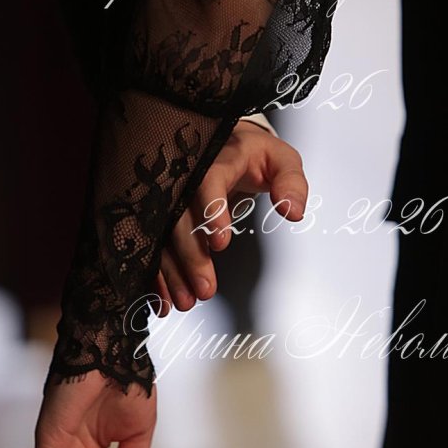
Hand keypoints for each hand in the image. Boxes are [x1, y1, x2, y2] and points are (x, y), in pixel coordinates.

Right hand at [157, 119, 307, 312]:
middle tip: (206, 291)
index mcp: (218, 158)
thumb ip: (291, 182)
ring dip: (172, 272)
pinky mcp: (162, 215)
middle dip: (192, 256)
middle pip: (180, 216)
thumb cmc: (257, 155)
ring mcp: (169, 196)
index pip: (209, 180)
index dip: (211, 210)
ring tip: (187, 303)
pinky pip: (154, 244)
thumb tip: (294, 212)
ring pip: (163, 235)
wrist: (224, 144)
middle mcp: (186, 176)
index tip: (221, 243)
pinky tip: (164, 301)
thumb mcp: (281, 160)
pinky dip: (157, 274)